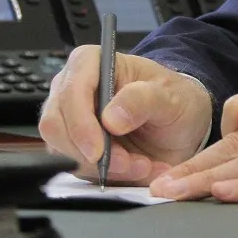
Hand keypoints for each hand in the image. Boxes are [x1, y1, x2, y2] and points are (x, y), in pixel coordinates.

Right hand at [38, 46, 212, 184]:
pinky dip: (103, 175)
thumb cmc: (174, 99)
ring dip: (101, 167)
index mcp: (92, 62)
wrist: (181, 125)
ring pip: (62, 151)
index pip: (71, 90)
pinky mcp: (72, 146)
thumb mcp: (171, 96)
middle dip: (92, 153)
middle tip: (128, 163)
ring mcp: (69, 119)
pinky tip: (133, 169)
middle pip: (56, 125)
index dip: (80, 123)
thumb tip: (111, 118)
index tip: (99, 150)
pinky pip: (75, 167)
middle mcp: (72, 88)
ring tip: (140, 165)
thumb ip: (143, 100)